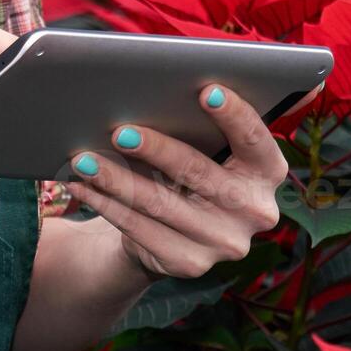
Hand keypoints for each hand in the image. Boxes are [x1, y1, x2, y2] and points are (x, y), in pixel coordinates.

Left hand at [65, 84, 289, 279]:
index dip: (235, 115)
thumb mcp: (212, 149)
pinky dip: (106, 204)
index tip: (207, 90)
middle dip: (155, 149)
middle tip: (118, 131)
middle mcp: (255, 212)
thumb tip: (192, 86)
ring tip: (82, 159)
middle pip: (198, 173)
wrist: (173, 237)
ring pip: (160, 203)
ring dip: (115, 179)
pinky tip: (82, 187)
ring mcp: (224, 244)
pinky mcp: (190, 264)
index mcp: (268, 173)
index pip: (256, 141)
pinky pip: (139, 229)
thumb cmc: (192, 173)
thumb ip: (216, 120)